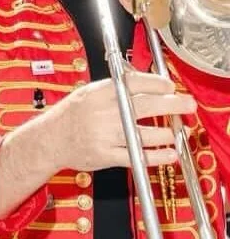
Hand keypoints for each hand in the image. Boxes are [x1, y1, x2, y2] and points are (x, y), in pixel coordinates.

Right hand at [45, 71, 194, 172]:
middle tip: (188, 105)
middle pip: (146, 106)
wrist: (49, 139)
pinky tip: (168, 153)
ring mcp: (105, 134)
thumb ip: (115, 89)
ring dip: (166, 134)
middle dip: (172, 104)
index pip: (135, 82)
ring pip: (144, 134)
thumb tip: (147, 84)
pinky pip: (137, 156)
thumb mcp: (89, 93)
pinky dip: (156, 156)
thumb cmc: (71, 116)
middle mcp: (104, 112)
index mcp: (100, 93)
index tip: (170, 87)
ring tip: (174, 134)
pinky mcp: (106, 155)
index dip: (158, 84)